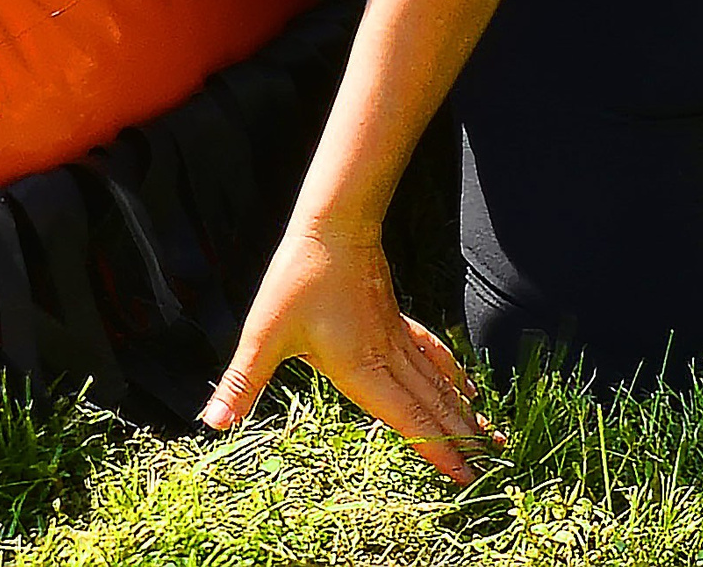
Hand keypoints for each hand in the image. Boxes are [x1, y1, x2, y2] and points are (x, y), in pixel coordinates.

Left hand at [201, 223, 495, 483]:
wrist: (333, 226)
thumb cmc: (298, 278)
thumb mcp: (264, 334)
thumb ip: (242, 382)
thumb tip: (212, 420)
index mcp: (361, 369)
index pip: (407, 419)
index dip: (437, 450)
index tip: (466, 476)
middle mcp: (387, 358)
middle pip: (432, 406)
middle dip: (461, 441)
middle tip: (490, 470)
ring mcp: (397, 337)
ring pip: (438, 383)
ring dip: (463, 412)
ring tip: (489, 437)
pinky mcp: (397, 320)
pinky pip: (433, 355)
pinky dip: (453, 375)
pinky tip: (466, 386)